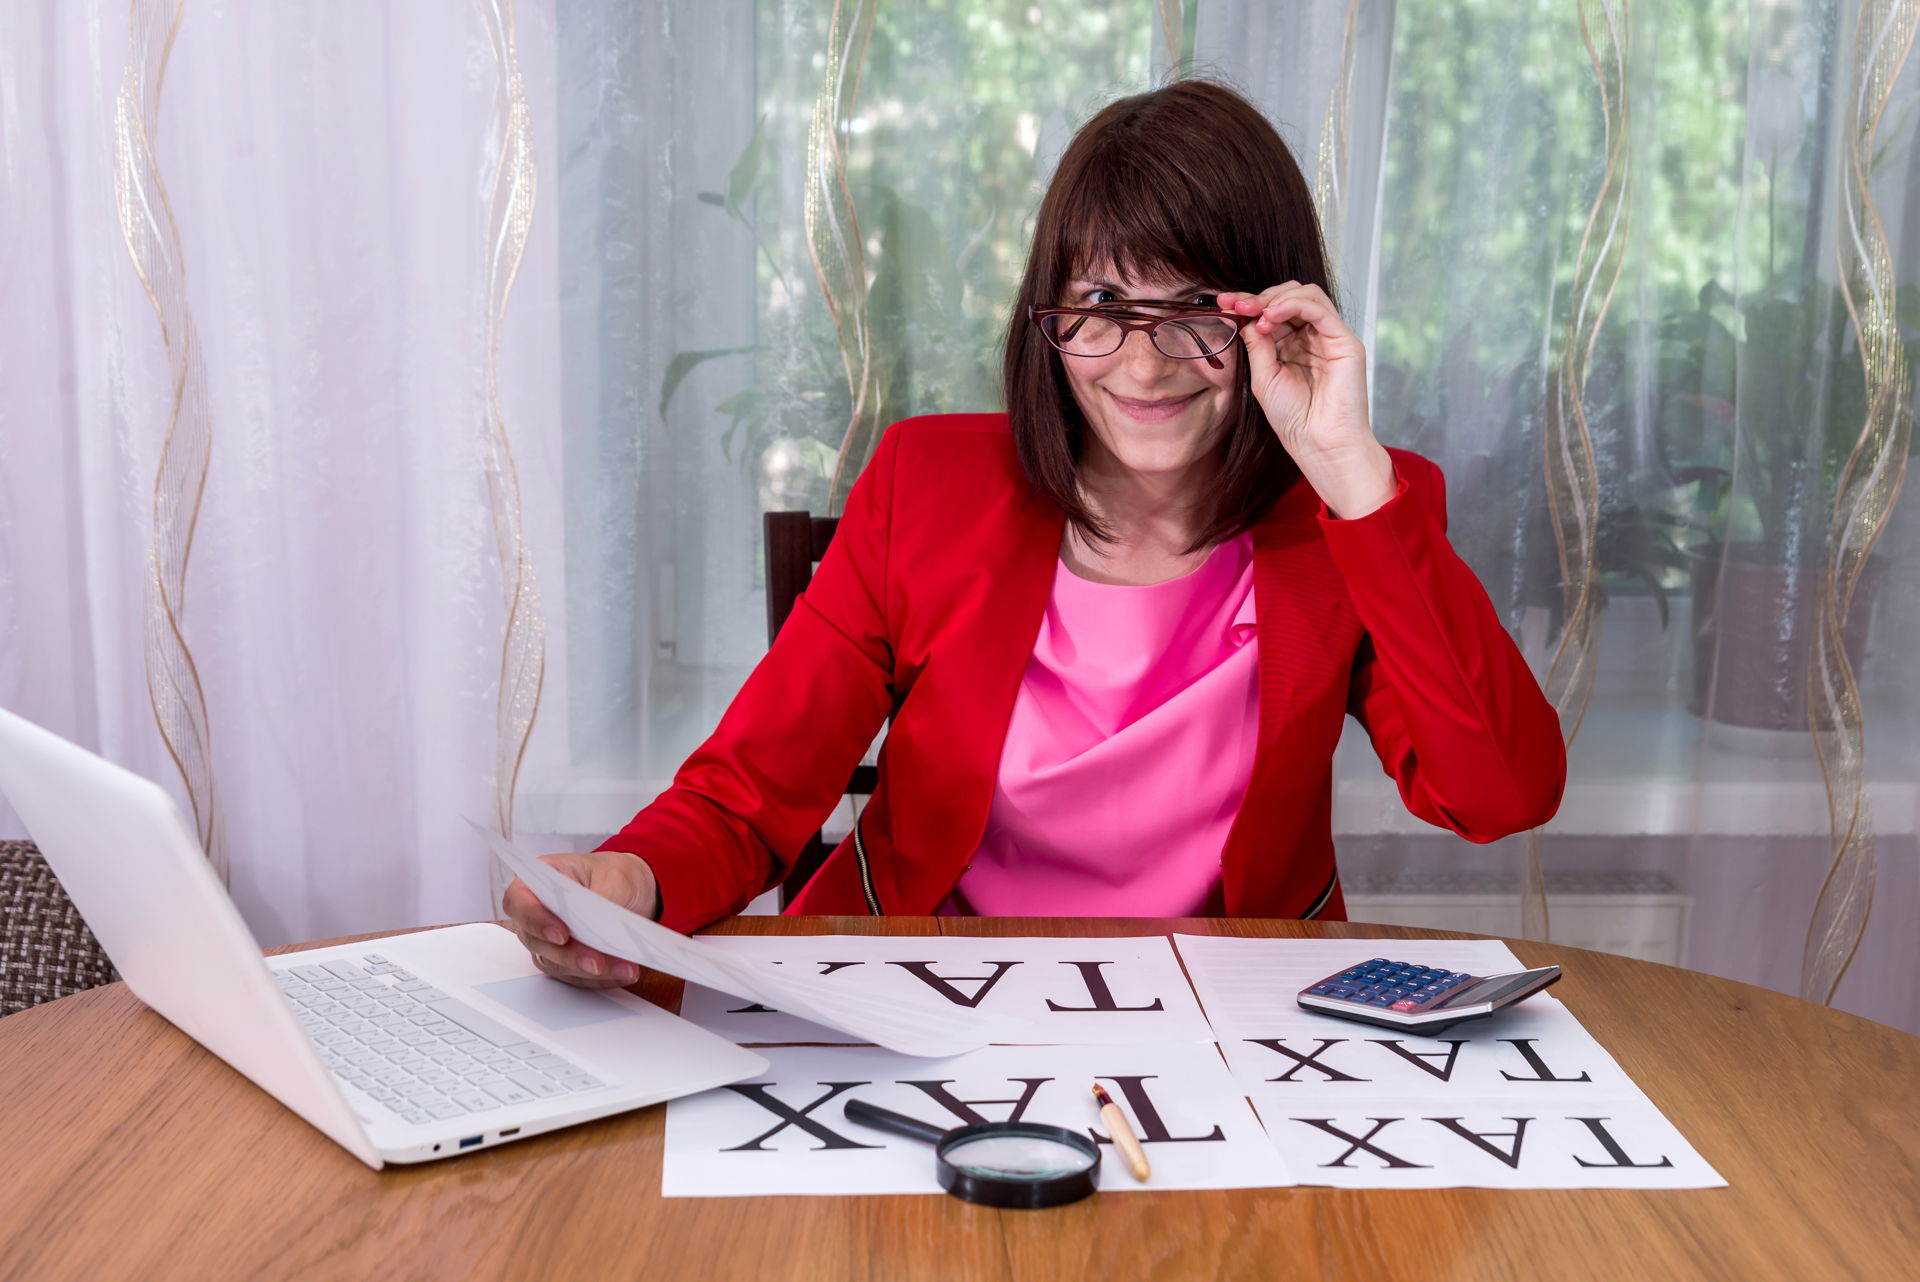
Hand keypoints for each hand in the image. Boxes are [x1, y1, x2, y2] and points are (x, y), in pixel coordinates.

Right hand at [502, 851, 659, 988]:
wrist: (633, 890)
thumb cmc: (614, 875)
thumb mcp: (615, 876)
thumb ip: (602, 899)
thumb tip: (599, 925)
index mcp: (538, 881)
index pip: (519, 902)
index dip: (535, 920)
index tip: (562, 934)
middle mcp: (536, 914)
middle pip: (537, 941)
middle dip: (570, 955)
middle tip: (597, 962)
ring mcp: (546, 941)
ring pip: (557, 964)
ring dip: (589, 972)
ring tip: (623, 968)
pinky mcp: (563, 962)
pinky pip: (575, 977)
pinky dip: (600, 979)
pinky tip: (622, 973)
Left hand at [1217, 282, 1394, 517]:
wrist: (1318, 443)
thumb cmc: (1293, 419)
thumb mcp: (1263, 377)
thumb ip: (1257, 344)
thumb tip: (1246, 316)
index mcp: (1291, 346)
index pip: (1271, 311)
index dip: (1248, 303)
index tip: (1223, 302)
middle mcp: (1311, 337)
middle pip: (1289, 296)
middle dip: (1260, 297)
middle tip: (1237, 305)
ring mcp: (1329, 337)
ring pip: (1306, 295)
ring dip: (1276, 298)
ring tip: (1257, 314)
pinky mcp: (1344, 341)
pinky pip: (1319, 308)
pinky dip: (1293, 304)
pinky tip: (1272, 315)